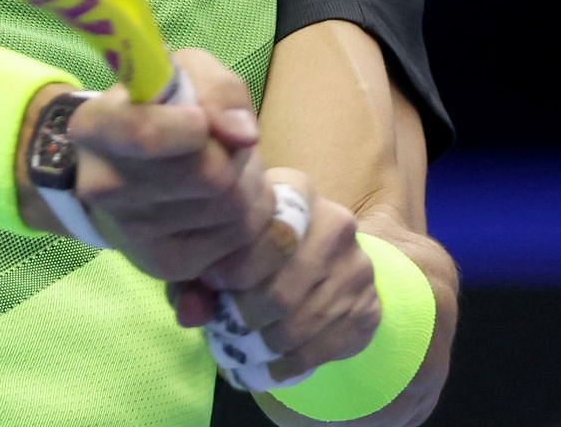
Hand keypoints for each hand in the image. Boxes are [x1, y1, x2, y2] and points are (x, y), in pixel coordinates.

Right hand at [66, 48, 274, 282]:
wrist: (125, 171)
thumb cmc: (161, 110)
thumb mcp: (186, 75)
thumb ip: (217, 88)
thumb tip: (243, 134)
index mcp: (96, 127)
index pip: (144, 134)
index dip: (186, 129)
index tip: (201, 120)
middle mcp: (103, 186)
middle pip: (209, 175)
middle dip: (233, 154)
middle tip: (220, 142)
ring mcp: (134, 233)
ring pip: (231, 207)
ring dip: (245, 183)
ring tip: (221, 169)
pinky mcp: (164, 265)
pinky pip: (238, 239)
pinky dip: (246, 216)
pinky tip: (219, 201)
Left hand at [173, 169, 381, 385]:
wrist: (319, 265)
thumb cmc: (254, 249)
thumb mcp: (221, 251)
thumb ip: (195, 278)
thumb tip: (191, 313)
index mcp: (295, 192)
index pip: (267, 231)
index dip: (234, 266)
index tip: (213, 284)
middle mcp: (336, 223)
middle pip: (282, 289)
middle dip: (246, 317)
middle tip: (226, 329)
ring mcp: (358, 267)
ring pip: (301, 324)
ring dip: (265, 346)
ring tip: (241, 351)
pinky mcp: (369, 307)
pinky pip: (324, 348)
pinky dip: (289, 365)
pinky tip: (268, 367)